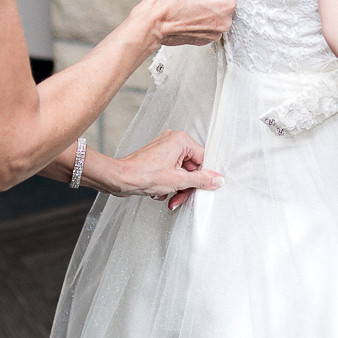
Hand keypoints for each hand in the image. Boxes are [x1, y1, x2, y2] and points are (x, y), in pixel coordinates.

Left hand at [83, 129, 222, 209]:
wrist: (120, 179)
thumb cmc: (143, 174)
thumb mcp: (178, 181)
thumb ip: (201, 180)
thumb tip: (217, 179)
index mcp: (181, 140)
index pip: (203, 159)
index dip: (202, 177)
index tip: (201, 189)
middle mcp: (173, 140)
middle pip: (192, 168)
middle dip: (186, 186)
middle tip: (181, 198)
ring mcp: (165, 148)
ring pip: (181, 172)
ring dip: (176, 188)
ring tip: (168, 197)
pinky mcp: (158, 157)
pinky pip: (171, 172)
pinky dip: (168, 184)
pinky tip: (160, 192)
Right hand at [137, 0, 235, 47]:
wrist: (152, 24)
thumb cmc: (167, 2)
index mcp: (225, 3)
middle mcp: (224, 21)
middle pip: (222, 4)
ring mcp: (214, 34)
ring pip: (214, 16)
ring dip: (204, 10)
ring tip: (186, 7)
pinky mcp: (203, 41)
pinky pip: (206, 26)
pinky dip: (198, 21)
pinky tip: (185, 17)